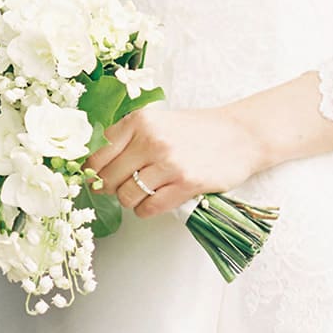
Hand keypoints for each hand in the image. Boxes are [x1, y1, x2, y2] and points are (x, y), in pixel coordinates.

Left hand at [85, 105, 265, 217]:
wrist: (240, 135)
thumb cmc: (194, 131)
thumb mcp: (156, 123)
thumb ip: (127, 138)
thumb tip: (92, 165)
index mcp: (139, 121)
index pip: (97, 152)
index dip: (91, 170)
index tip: (94, 177)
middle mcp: (151, 140)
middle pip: (109, 177)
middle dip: (109, 188)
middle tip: (119, 188)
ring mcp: (170, 163)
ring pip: (127, 195)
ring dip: (128, 201)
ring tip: (139, 194)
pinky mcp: (187, 184)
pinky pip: (149, 207)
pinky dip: (144, 210)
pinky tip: (151, 203)